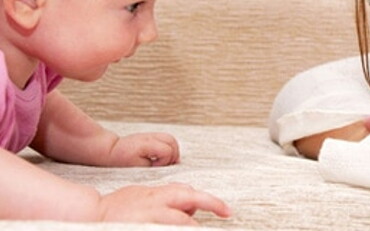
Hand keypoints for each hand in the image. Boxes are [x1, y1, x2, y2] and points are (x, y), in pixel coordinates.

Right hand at [97, 183, 230, 224]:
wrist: (91, 214)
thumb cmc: (119, 205)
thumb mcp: (148, 193)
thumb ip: (170, 196)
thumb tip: (192, 199)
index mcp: (160, 194)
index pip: (193, 195)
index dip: (212, 203)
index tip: (227, 210)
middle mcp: (156, 208)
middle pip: (186, 218)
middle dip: (199, 224)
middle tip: (215, 222)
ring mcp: (147, 223)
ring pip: (177, 226)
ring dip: (187, 227)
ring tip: (196, 228)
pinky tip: (171, 230)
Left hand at [107, 132, 179, 166]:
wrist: (109, 150)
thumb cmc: (120, 160)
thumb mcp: (135, 167)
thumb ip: (152, 166)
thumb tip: (166, 164)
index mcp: (146, 144)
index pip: (167, 150)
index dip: (165, 161)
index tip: (155, 167)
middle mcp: (150, 137)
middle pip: (172, 141)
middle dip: (173, 154)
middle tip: (164, 164)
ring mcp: (151, 135)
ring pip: (170, 139)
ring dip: (172, 150)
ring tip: (164, 160)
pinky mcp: (150, 136)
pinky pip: (165, 139)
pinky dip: (167, 147)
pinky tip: (161, 155)